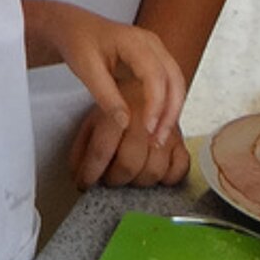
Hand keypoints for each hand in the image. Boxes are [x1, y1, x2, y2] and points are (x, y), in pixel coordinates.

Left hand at [43, 3, 185, 148]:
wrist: (75, 28)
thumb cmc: (78, 42)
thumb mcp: (85, 69)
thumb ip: (105, 96)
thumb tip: (125, 123)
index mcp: (134, 41)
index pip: (155, 74)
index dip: (155, 103)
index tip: (147, 128)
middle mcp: (152, 43)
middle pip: (174, 78)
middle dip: (170, 111)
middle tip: (158, 139)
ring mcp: (156, 50)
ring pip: (176, 82)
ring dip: (172, 111)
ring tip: (159, 138)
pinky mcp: (154, 60)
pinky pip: (169, 83)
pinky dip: (167, 104)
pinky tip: (157, 124)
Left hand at [70, 92, 191, 191]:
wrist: (148, 76)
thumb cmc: (117, 102)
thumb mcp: (93, 116)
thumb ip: (82, 145)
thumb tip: (78, 175)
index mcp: (118, 109)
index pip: (102, 149)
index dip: (91, 172)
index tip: (84, 183)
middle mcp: (144, 118)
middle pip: (130, 164)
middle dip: (115, 179)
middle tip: (108, 178)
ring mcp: (166, 129)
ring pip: (154, 170)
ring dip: (138, 180)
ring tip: (128, 175)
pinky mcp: (182, 139)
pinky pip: (179, 168)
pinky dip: (167, 177)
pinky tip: (153, 170)